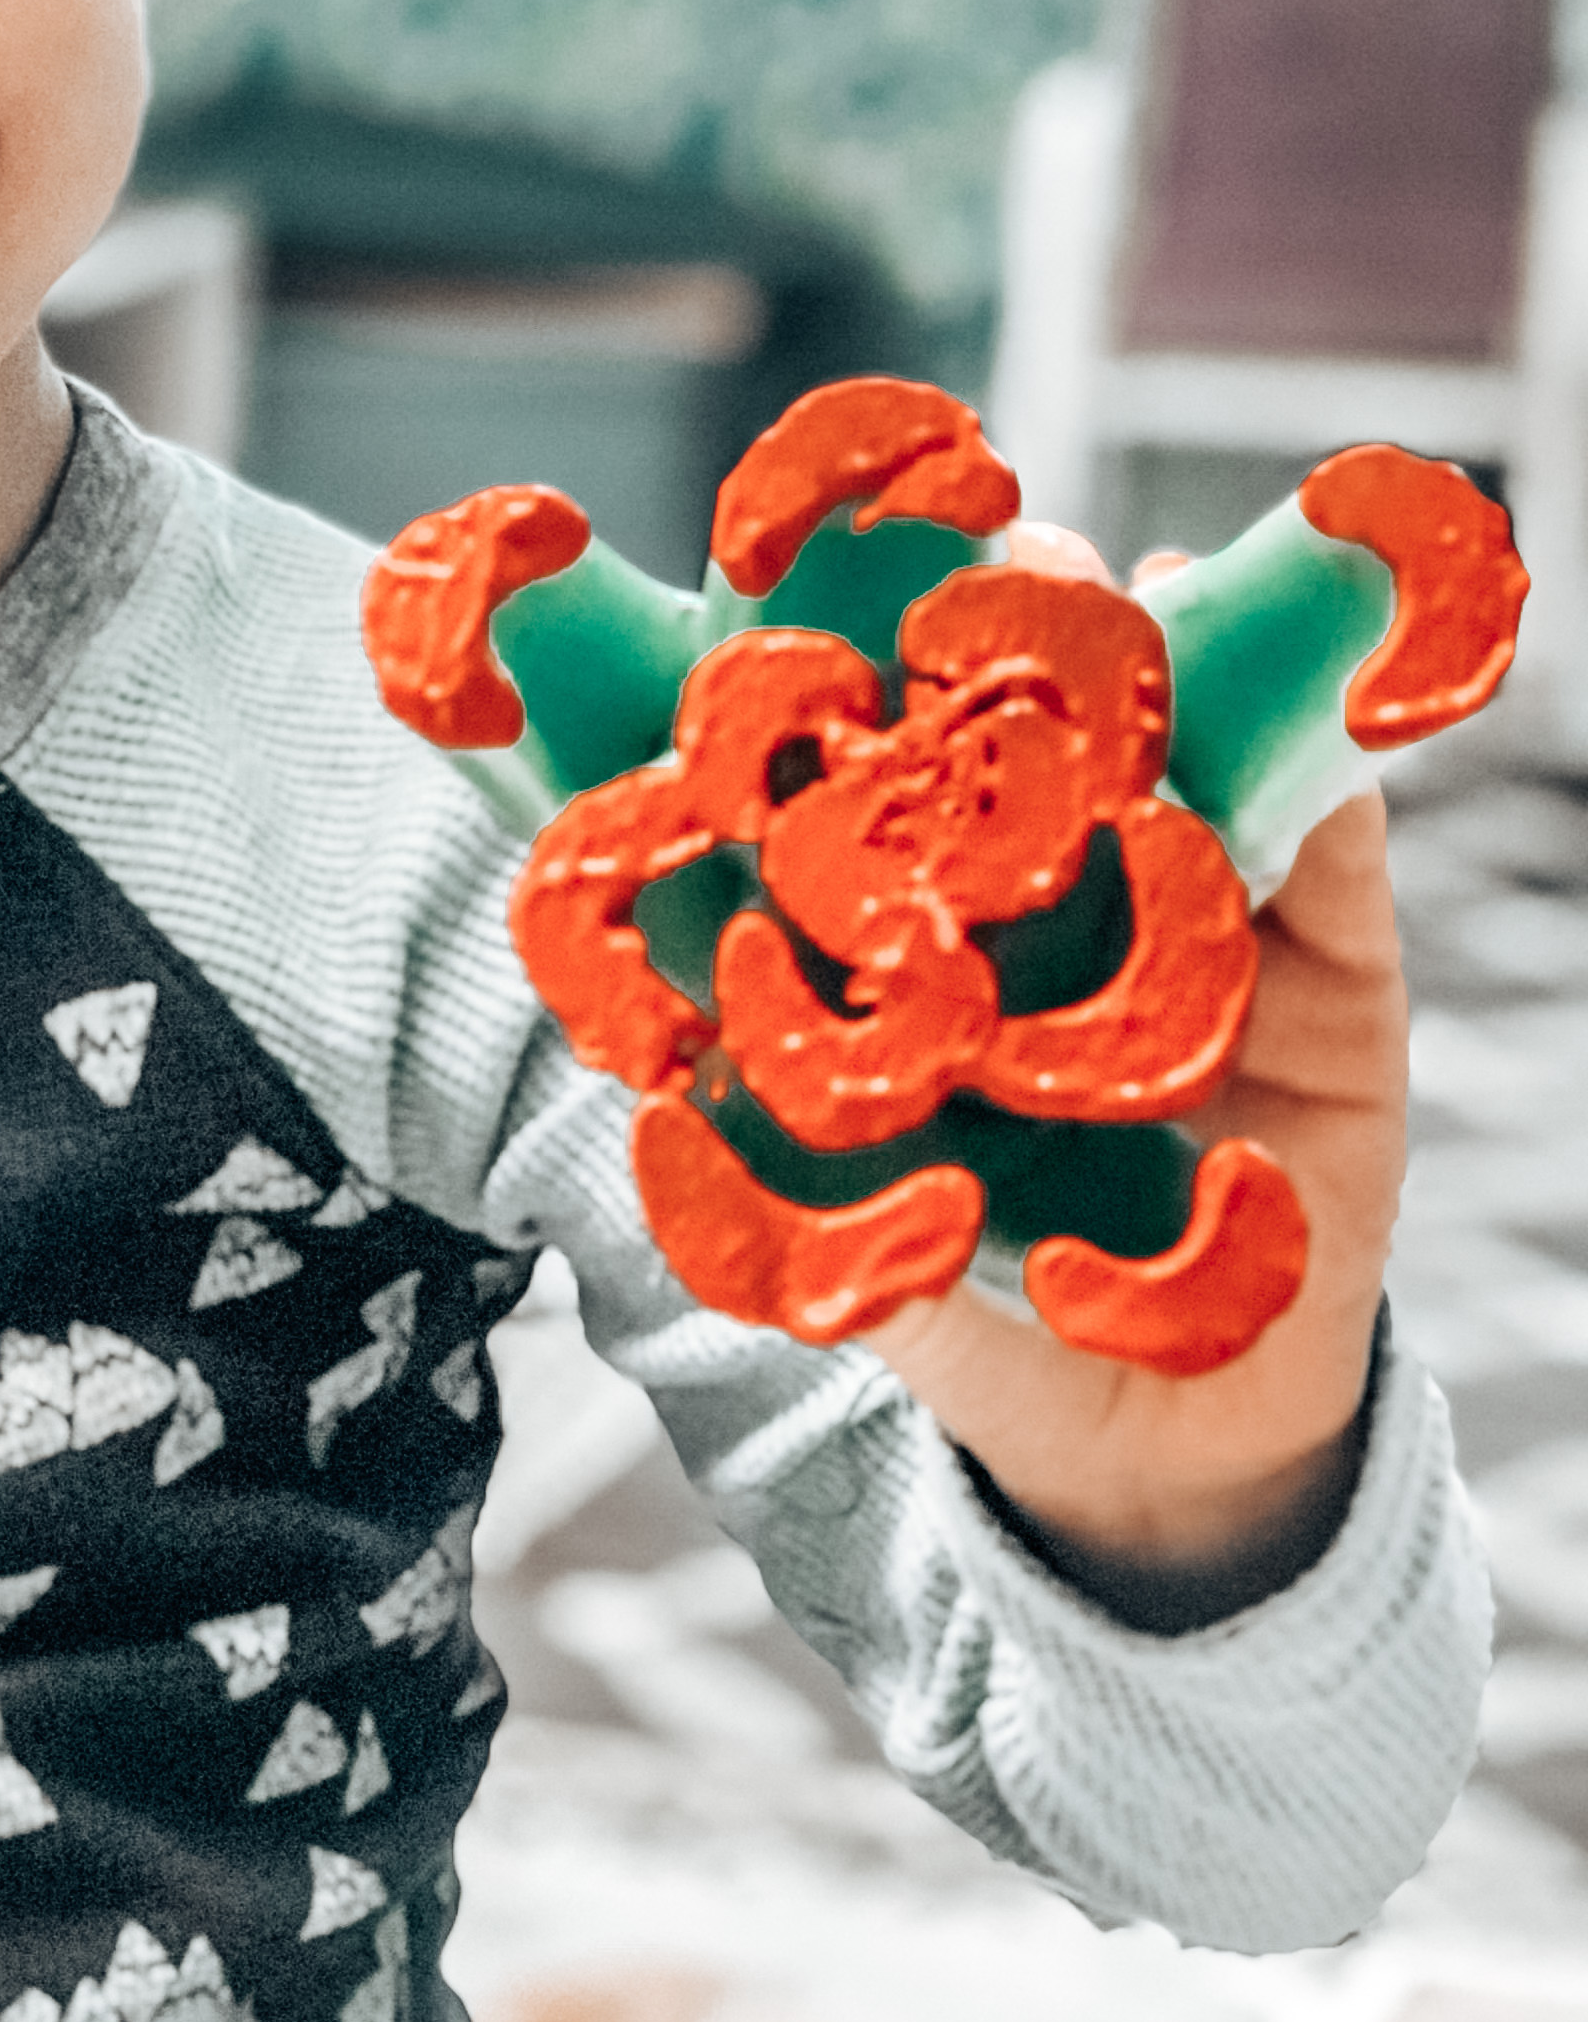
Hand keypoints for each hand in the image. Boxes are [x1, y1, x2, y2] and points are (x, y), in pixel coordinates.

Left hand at [863, 534, 1406, 1591]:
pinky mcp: (1340, 986)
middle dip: (1016, 648)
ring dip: (1164, 669)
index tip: (821, 631)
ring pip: (1192, 776)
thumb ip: (832, 1251)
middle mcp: (1072, 935)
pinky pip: (1339, 863)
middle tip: (983, 560)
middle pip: (1043, 764)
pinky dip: (1330, 779)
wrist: (1201, 1461)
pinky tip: (1302, 707)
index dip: (870, 728)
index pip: (906, 827)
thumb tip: (682, 1165)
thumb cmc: (1026, 1356)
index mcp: (953, 978)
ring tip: (1124, 582)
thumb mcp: (912, 1312)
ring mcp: (1209, 944)